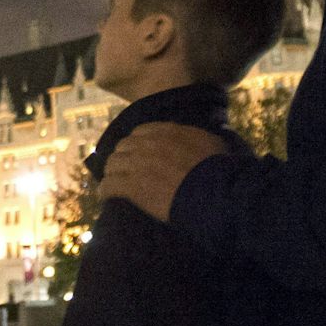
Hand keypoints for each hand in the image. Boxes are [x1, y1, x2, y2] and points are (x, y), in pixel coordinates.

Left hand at [97, 122, 226, 221]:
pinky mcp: (133, 187)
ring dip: (112, 173)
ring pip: (112, 164)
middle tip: (124, 170)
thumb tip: (193, 136)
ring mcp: (138, 165)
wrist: (216, 194)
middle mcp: (149, 144)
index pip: (140, 132)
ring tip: (113, 182)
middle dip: (122, 158)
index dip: (136, 144)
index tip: (137, 154)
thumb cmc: (220, 171)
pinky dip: (106, 190)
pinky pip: (109, 185)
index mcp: (167, 131)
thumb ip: (195, 136)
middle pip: (122, 147)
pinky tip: (106, 195)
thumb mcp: (212, 143)